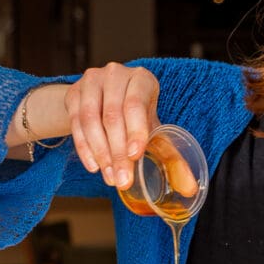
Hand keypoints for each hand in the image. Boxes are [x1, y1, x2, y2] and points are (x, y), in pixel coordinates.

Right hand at [65, 63, 159, 188]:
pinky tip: (94, 166)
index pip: (136, 104)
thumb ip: (171, 157)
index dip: (135, 131)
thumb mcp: (153, 130)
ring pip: (90, 119)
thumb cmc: (135, 117)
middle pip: (113, 116)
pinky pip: (75, 123)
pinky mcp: (73, 93)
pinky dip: (84, 148)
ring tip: (109, 177)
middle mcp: (115, 74)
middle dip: (117, 153)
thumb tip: (190, 188)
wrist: (104, 100)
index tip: (135, 156)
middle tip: (122, 180)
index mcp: (142, 79)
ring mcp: (91, 82)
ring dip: (100, 153)